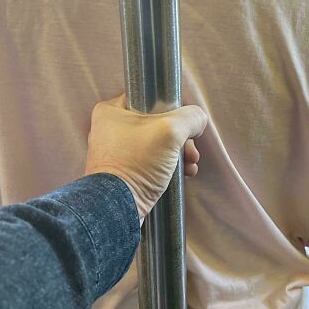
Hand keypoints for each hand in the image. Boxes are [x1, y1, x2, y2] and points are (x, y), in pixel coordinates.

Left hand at [85, 96, 207, 219]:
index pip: (149, 99)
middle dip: (180, 139)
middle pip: (157, 125)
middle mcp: (109, 130)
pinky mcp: (122, 173)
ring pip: (156, 145)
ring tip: (189, 165)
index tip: (182, 125)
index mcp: (111, 111)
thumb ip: (190, 118)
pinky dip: (167, 167)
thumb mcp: (171, 131)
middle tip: (190, 150)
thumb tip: (198, 119)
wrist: (118, 208)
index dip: (171, 111)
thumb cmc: (136, 164)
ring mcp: (115, 153)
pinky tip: (182, 174)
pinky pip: (150, 163)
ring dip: (178, 154)